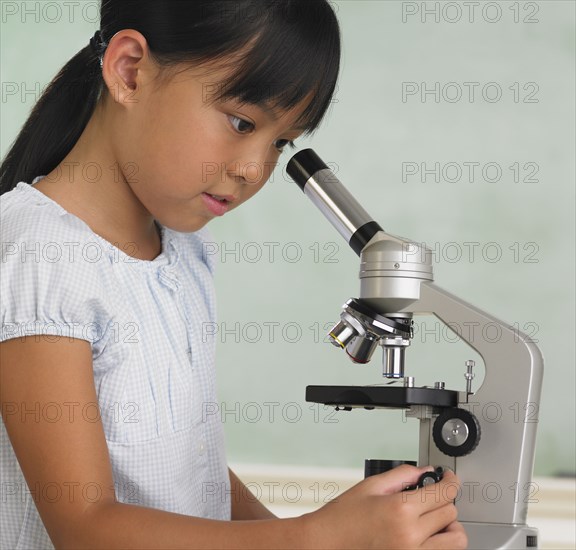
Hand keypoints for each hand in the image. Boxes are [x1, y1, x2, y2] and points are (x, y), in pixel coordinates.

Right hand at [300, 465, 466, 549]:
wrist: (326, 544)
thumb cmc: (342, 518)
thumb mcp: (371, 486)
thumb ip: (402, 475)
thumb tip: (424, 472)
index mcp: (400, 510)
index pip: (443, 493)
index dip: (451, 482)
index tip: (449, 479)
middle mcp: (410, 535)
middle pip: (451, 514)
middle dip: (445, 500)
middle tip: (432, 496)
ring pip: (455, 540)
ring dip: (449, 527)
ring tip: (434, 520)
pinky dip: (440, 544)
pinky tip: (426, 535)